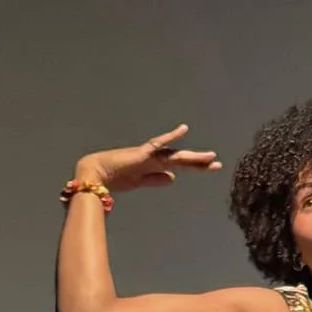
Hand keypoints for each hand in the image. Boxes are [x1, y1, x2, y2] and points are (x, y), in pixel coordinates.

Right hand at [75, 124, 221, 194]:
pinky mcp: (141, 155)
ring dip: (192, 158)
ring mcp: (148, 157)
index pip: (178, 166)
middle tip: (217, 164)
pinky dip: (170, 137)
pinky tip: (184, 128)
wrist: (93, 175)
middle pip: (180, 160)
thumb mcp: (138, 182)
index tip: (209, 167)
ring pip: (174, 156)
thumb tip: (173, 178)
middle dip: (198, 163)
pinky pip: (158, 144)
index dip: (194, 167)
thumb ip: (154, 180)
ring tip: (211, 158)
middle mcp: (153, 160)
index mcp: (152, 167)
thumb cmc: (112, 177)